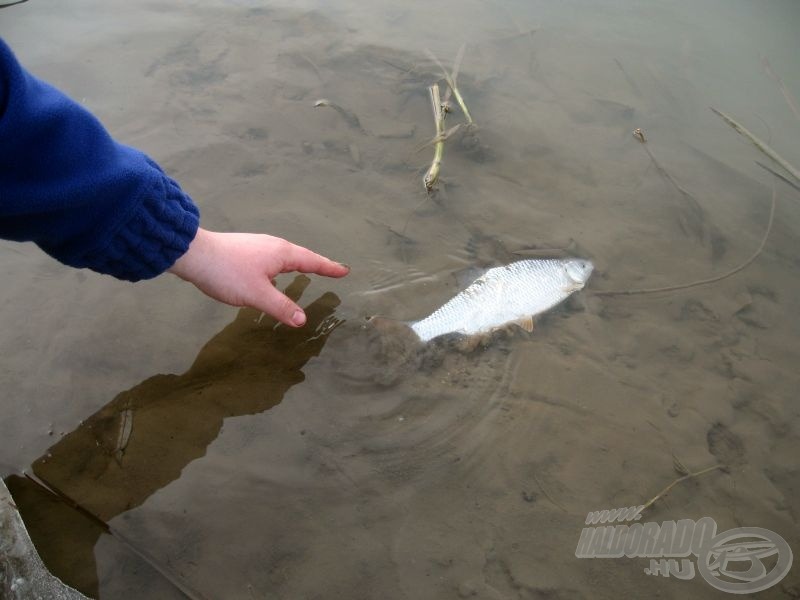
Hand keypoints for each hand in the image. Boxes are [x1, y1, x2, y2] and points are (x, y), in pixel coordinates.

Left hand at [168, 228, 348, 325]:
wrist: (194, 255)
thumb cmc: (228, 273)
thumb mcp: (257, 294)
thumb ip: (281, 307)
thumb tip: (302, 321)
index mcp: (281, 254)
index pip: (312, 261)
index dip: (329, 268)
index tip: (344, 271)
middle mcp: (273, 246)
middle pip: (301, 256)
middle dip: (317, 264)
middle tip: (331, 271)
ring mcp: (258, 246)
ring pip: (286, 257)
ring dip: (299, 264)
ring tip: (307, 272)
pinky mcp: (246, 251)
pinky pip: (273, 259)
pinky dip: (283, 267)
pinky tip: (274, 274)